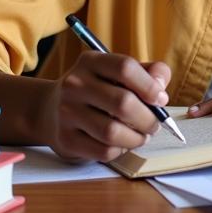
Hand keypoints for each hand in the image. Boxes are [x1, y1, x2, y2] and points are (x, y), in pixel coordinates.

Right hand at [39, 52, 171, 162]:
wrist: (50, 109)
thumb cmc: (98, 90)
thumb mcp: (118, 73)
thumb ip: (148, 73)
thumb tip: (161, 91)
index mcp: (91, 62)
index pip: (125, 68)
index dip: (149, 85)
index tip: (161, 99)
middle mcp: (75, 84)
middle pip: (123, 102)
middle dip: (148, 118)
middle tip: (155, 125)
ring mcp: (66, 112)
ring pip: (113, 132)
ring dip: (136, 138)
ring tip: (141, 136)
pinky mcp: (65, 139)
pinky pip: (103, 151)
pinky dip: (120, 151)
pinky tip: (121, 144)